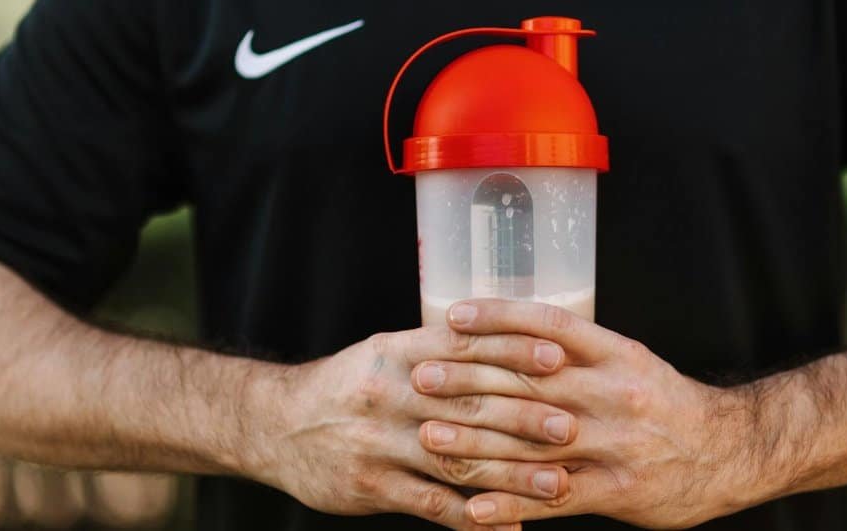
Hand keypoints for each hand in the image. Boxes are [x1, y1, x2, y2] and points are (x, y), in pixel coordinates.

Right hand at [240, 326, 580, 529]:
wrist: (274, 424)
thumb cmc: (350, 384)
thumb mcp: (388, 351)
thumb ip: (443, 347)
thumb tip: (515, 335)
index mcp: (400, 352)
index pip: (465, 345)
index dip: (514, 350)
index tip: (559, 357)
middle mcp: (391, 393)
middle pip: (468, 404)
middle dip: (525, 416)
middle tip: (572, 427)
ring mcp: (379, 442)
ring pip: (456, 458)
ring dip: (512, 474)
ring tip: (558, 483)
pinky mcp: (369, 485)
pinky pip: (429, 503)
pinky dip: (472, 517)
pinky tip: (509, 525)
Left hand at [412, 301, 775, 527]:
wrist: (732, 451)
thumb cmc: (668, 402)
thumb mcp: (631, 361)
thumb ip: (578, 353)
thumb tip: (513, 337)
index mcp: (615, 354)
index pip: (548, 326)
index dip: (498, 318)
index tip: (453, 317)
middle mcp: (612, 393)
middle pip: (529, 384)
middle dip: (469, 380)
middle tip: (420, 377)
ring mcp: (614, 444)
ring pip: (533, 443)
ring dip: (476, 441)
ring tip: (429, 437)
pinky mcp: (617, 491)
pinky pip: (554, 499)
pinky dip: (511, 504)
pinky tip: (472, 507)